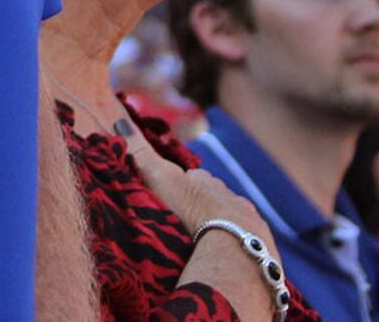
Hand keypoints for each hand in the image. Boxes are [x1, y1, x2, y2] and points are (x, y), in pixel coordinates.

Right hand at [118, 124, 274, 262]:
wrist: (234, 248)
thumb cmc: (192, 211)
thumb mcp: (159, 179)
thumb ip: (141, 153)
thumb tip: (118, 120)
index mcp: (206, 181)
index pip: (192, 179)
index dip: (180, 188)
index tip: (168, 199)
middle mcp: (230, 196)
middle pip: (213, 199)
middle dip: (201, 207)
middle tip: (184, 225)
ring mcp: (248, 221)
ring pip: (231, 220)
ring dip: (220, 229)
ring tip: (204, 246)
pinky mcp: (260, 245)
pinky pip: (245, 243)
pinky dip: (235, 248)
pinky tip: (225, 257)